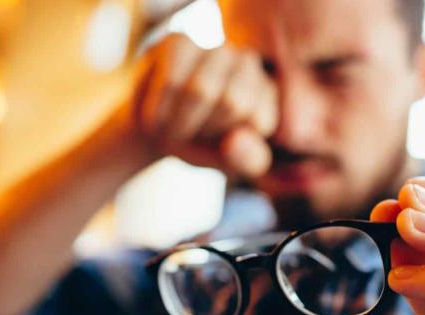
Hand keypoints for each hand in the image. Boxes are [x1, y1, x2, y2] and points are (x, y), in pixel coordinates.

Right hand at [133, 34, 277, 177]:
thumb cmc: (201, 144)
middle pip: (231, 103)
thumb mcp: (228, 161)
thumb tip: (235, 141)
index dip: (232, 143)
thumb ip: (247, 159)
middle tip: (194, 133)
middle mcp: (248, 63)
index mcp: (268, 93)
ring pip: (201, 91)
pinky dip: (159, 110)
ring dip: (179, 123)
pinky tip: (157, 115)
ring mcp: (213, 48)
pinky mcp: (179, 42)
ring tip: (174, 127)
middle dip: (204, 129)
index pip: (258, 120)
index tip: (219, 143)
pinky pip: (171, 82)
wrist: (156, 129)